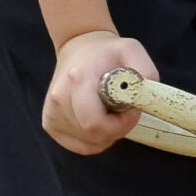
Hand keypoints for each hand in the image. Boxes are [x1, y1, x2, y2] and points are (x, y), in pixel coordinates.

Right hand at [43, 30, 157, 154]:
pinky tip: (101, 122)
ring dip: (107, 135)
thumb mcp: (133, 50)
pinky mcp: (50, 124)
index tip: (133, 110)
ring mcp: (51, 112)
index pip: (95, 122)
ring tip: (112, 113)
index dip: (121, 124)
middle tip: (125, 112)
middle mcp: (59, 97)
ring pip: (87, 144)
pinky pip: (79, 146)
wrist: (79, 49)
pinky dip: (95, 140)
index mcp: (78, 79)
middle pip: (93, 135)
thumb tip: (145, 98)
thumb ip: (145, 72)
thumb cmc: (108, 52)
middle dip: (117, 129)